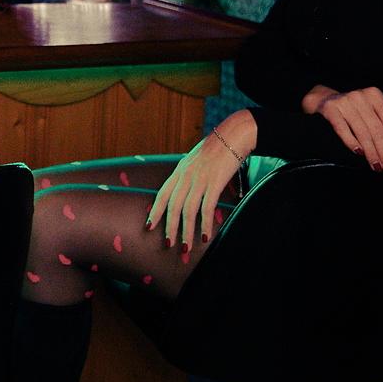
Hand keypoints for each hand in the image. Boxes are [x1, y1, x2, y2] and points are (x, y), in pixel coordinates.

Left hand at [147, 111, 254, 250]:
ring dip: (186, 231)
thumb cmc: (217, 149)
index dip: (155, 211)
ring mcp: (200, 179)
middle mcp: (186, 175)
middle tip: (167, 245)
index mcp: (180, 170)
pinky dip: (205, 224)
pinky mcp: (215, 182)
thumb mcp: (195, 160)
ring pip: (188, 210)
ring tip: (185, 247)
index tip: (149, 227)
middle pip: (173, 206)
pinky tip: (205, 236)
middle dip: (169, 227)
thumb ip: (188, 174)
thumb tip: (185, 191)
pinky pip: (207, 207)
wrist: (233, 135)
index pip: (163, 194)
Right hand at [304, 84, 382, 171]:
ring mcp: (344, 102)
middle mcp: (360, 96)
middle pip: (377, 128)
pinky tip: (359, 153)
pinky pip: (342, 129)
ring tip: (375, 165)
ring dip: (371, 152)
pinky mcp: (330, 109)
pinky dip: (352, 142)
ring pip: (362, 132)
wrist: (326, 100)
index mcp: (375, 94)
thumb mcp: (377, 104)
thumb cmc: (357, 106)